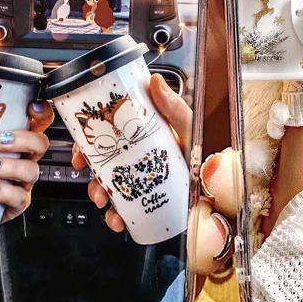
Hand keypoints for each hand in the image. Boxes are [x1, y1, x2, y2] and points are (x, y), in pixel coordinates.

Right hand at [74, 73, 237, 277]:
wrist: (221, 183)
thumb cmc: (204, 148)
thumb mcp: (188, 125)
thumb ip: (173, 107)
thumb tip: (154, 81)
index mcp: (144, 135)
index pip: (109, 135)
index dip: (89, 142)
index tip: (81, 151)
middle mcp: (140, 158)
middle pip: (104, 163)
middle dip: (92, 174)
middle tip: (92, 179)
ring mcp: (144, 180)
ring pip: (112, 187)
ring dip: (101, 195)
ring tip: (105, 201)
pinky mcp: (149, 201)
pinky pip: (126, 209)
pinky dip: (117, 216)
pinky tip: (118, 219)